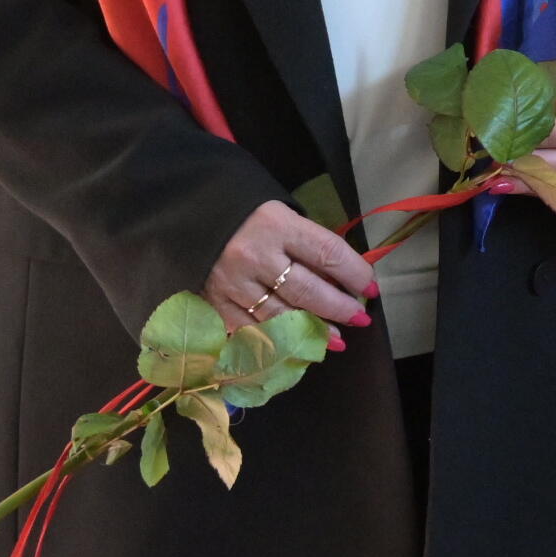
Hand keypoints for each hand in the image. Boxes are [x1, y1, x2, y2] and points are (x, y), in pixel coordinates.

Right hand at [211, 197, 374, 333]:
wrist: (185, 212)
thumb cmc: (243, 211)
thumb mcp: (280, 212)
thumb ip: (306, 242)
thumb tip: (342, 276)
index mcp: (276, 224)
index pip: (327, 254)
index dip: (355, 274)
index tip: (370, 288)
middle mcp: (255, 255)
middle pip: (308, 290)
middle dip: (339, 308)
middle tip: (359, 319)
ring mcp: (233, 283)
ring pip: (281, 316)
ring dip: (312, 330)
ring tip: (337, 339)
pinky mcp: (214, 302)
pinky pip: (250, 328)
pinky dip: (275, 339)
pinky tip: (293, 345)